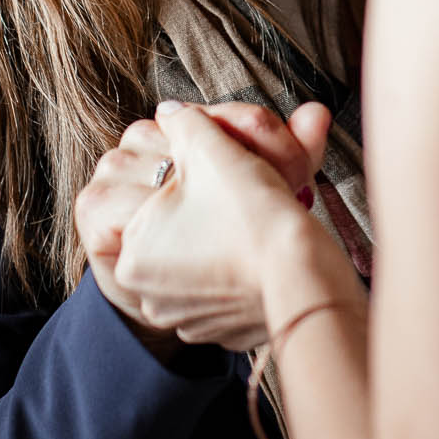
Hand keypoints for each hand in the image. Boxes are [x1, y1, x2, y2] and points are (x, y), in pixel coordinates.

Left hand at [76, 99, 330, 348]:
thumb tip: (170, 111)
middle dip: (200, 197)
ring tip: (248, 213)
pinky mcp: (215, 326)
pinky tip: (254, 245)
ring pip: (193, 249)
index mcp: (131, 253)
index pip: (148, 188)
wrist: (307, 280)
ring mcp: (181, 315)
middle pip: (169, 220)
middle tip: (235, 186)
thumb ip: (186, 123)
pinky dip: (232, 260)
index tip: (219, 166)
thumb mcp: (217, 151)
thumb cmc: (258, 218)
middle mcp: (147, 292)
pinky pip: (215, 281)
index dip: (185, 164)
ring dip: (216, 226)